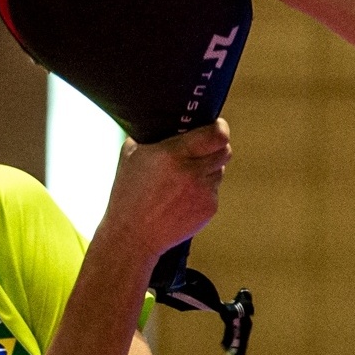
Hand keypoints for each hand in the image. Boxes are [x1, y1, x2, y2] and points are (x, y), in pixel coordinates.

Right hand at [95, 121, 232, 266]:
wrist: (133, 234)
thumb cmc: (129, 193)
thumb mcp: (132, 154)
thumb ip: (155, 136)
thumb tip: (171, 120)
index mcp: (172, 154)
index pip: (216, 135)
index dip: (221, 128)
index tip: (217, 125)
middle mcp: (192, 172)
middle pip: (225, 151)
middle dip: (217, 146)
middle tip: (205, 147)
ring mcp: (204, 191)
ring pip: (220, 170)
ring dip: (209, 168)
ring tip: (185, 176)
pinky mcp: (210, 208)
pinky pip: (214, 189)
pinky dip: (204, 188)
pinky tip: (183, 195)